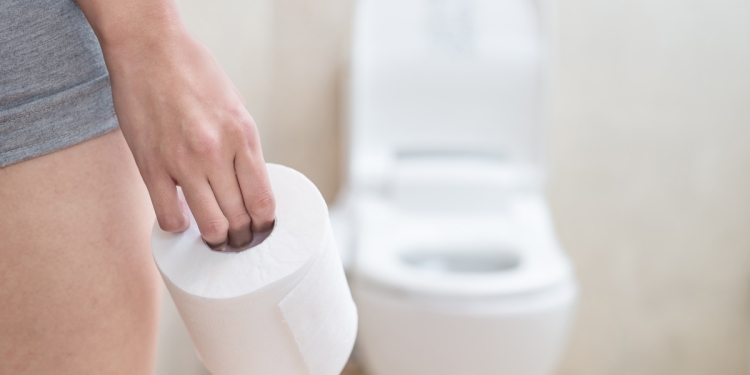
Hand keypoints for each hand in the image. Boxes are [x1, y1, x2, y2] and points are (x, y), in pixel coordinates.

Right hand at [97, 24, 274, 248]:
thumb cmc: (195, 75)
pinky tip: (182, 219)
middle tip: (239, 241)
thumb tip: (250, 188)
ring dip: (216, 240)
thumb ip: (243, 149)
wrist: (150, 49)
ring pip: (210, 226)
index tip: (262, 231)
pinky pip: (169, 216)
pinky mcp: (151, 166)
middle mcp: (217, 152)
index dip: (265, 226)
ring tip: (214, 238)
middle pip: (239, 219)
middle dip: (243, 238)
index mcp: (244, 136)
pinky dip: (179, 227)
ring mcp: (183, 162)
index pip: (264, 202)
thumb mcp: (236, 108)